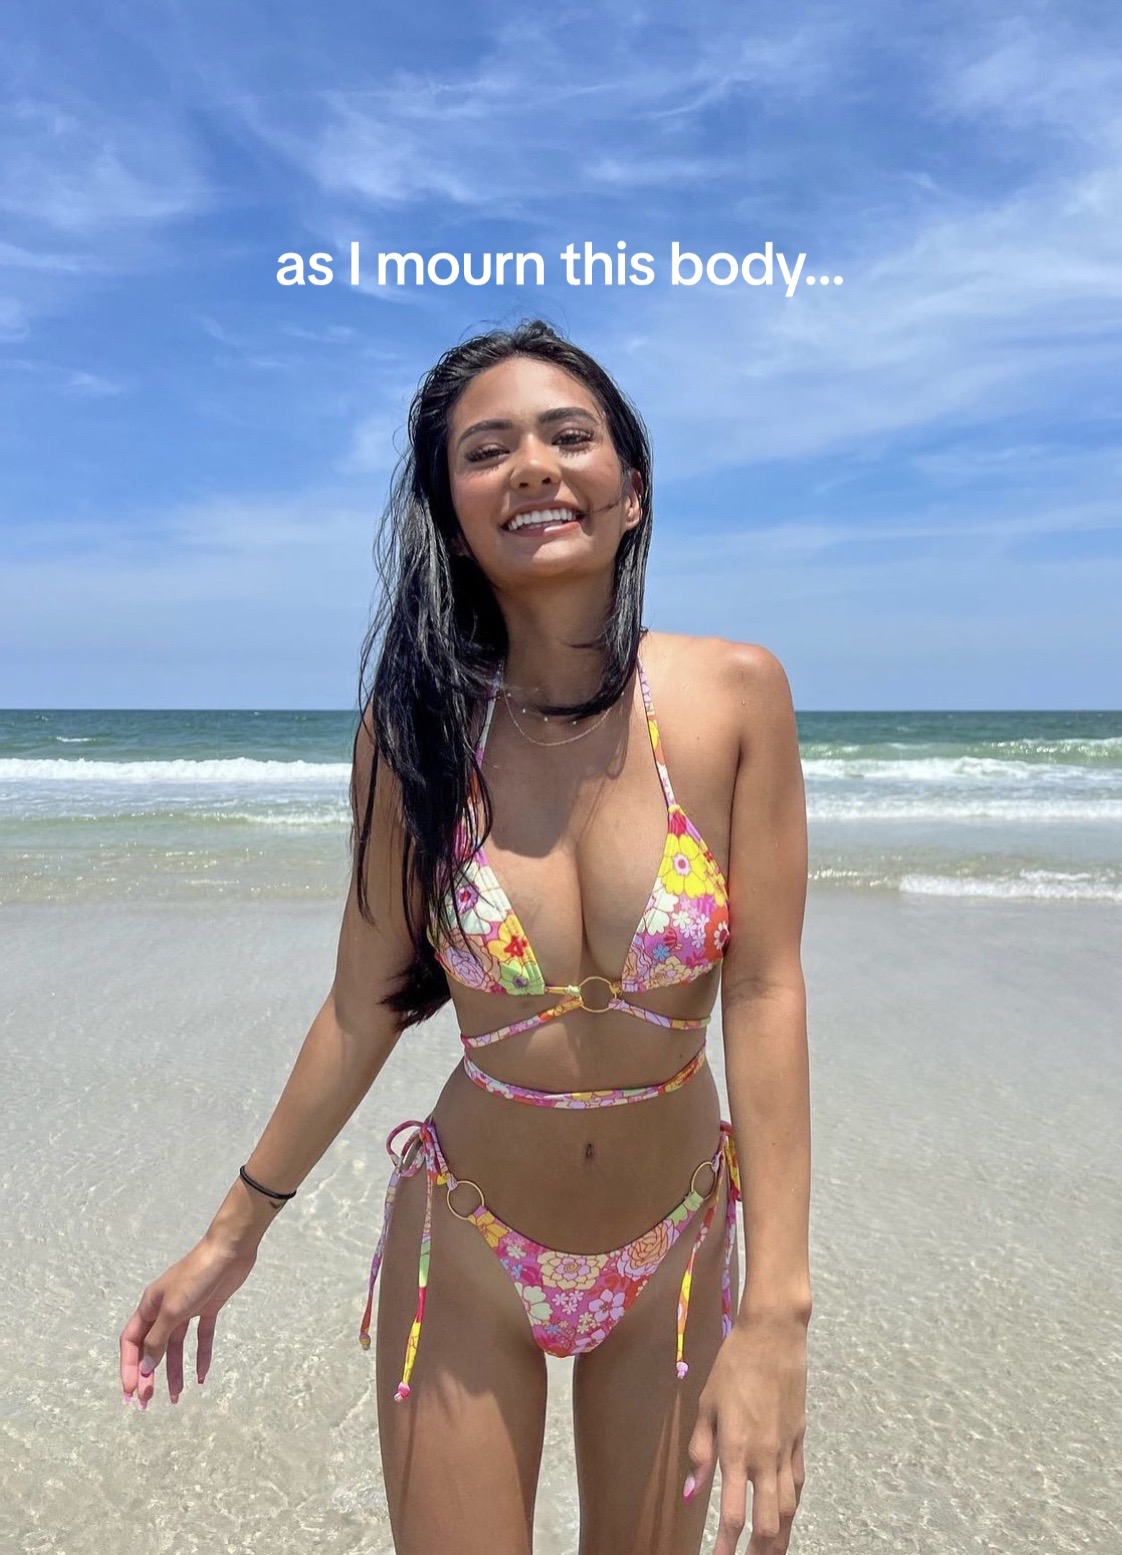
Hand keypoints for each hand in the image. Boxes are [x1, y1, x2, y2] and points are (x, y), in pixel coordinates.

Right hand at [118, 1235, 257, 1408]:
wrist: (230, 1250)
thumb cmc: (197, 1276)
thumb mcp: (173, 1309)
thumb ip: (157, 1339)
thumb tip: (144, 1368)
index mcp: (150, 1306)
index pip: (131, 1342)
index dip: (129, 1367)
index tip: (131, 1392)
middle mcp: (165, 1309)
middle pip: (151, 1347)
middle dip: (148, 1374)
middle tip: (148, 1402)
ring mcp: (187, 1308)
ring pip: (175, 1346)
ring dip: (173, 1371)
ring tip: (175, 1398)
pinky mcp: (208, 1308)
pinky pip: (201, 1337)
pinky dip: (201, 1356)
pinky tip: (202, 1377)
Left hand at [684, 1311, 807, 1553]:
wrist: (773, 1336)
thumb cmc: (733, 1365)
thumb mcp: (706, 1404)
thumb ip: (700, 1451)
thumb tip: (692, 1492)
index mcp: (737, 1451)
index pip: (734, 1515)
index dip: (725, 1546)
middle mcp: (765, 1458)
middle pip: (768, 1524)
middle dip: (757, 1552)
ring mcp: (787, 1450)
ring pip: (789, 1510)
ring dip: (779, 1538)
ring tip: (768, 1552)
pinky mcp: (800, 1439)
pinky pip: (798, 1484)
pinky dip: (792, 1506)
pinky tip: (785, 1514)